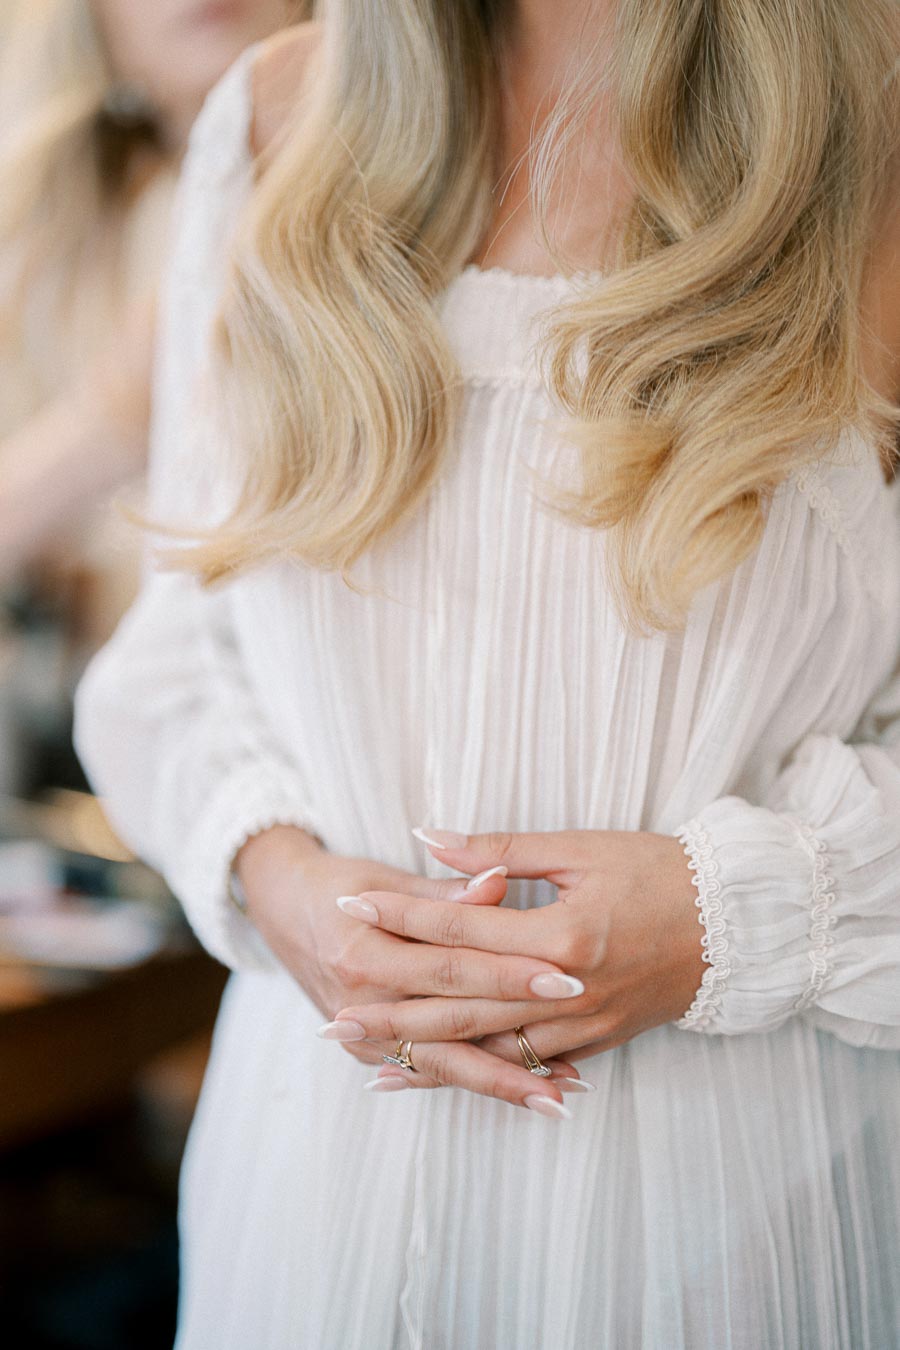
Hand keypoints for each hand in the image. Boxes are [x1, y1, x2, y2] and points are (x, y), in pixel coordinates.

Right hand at [234, 826, 587, 1113]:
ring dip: (503, 1082)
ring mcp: (363, 1035)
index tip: (566, 975)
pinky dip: (476, 1083)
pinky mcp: (370, 1053)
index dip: (509, 970)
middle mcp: (361, 1000)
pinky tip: (526, 1092)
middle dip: (517, 1041)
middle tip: (578, 1058)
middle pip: (453, 1023)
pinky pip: (431, 1073)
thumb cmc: (341, 883)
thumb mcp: (384, 877)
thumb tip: (501, 883)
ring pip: (445, 1064)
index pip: (451, 963)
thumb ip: (445, 892)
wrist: (282, 907)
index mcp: (365, 949)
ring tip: (561, 1099)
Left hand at [329, 827, 704, 1096]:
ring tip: (364, 1057)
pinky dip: (474, 1076)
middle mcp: (566, 990)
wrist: (737, 925)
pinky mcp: (592, 1043)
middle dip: (391, 1009)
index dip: (399, 915)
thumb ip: (499, 849)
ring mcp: (580, 1025)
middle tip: (330, 1014)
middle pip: (460, 1002)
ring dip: (421, 1053)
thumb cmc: (661, 872)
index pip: (460, 928)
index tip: (347, 905)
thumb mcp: (582, 848)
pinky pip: (521, 1066)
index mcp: (561, 933)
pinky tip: (433, 1079)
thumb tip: (429, 838)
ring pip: (485, 1046)